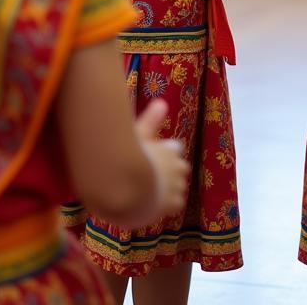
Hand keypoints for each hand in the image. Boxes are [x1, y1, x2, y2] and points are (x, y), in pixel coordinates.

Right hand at [135, 100, 189, 222]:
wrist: (126, 189)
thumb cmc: (129, 159)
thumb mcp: (138, 135)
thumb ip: (151, 120)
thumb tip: (161, 102)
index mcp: (170, 150)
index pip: (175, 149)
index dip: (166, 153)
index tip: (155, 157)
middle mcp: (177, 167)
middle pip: (180, 168)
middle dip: (171, 171)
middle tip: (152, 176)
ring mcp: (176, 187)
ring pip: (179, 187)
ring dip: (170, 189)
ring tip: (152, 192)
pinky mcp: (172, 204)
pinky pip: (177, 204)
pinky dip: (169, 204)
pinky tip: (155, 204)